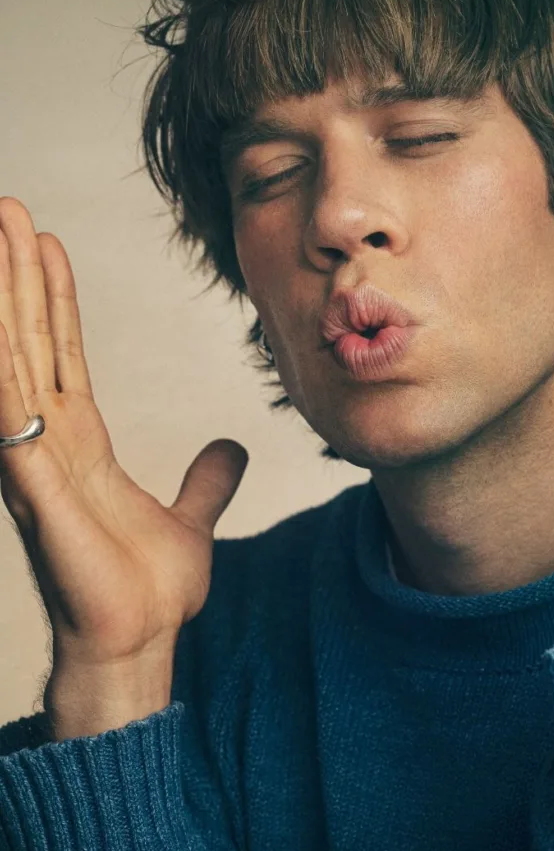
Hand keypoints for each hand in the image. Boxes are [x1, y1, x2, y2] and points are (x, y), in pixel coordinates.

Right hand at [0, 198, 248, 667]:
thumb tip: (233, 450)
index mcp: (81, 444)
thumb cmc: (147, 592)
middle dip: (15, 275)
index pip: (63, 353)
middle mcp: (48, 443)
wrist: (138, 642)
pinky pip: (11, 413)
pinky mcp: (36, 488)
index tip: (46, 244)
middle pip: (29, 341)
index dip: (53, 299)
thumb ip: (208, 481)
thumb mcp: (190, 518)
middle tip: (6, 208)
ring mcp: (36, 462)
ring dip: (3, 296)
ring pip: (14, 360)